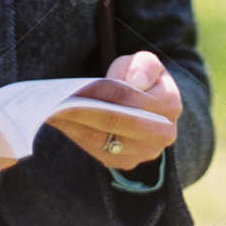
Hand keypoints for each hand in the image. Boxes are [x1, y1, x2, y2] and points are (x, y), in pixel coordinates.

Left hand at [45, 49, 180, 171]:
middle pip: (115, 123)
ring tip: (55, 110)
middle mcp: (162, 134)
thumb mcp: (145, 62)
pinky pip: (97, 151)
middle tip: (59, 100)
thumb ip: (143, 66)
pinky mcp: (126, 163)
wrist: (144, 103)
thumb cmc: (141, 77)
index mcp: (170, 104)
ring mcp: (145, 153)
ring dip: (76, 125)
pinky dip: (78, 136)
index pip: (131, 98)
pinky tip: (62, 122)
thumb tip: (136, 82)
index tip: (79, 86)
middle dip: (85, 111)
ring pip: (103, 140)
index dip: (105, 92)